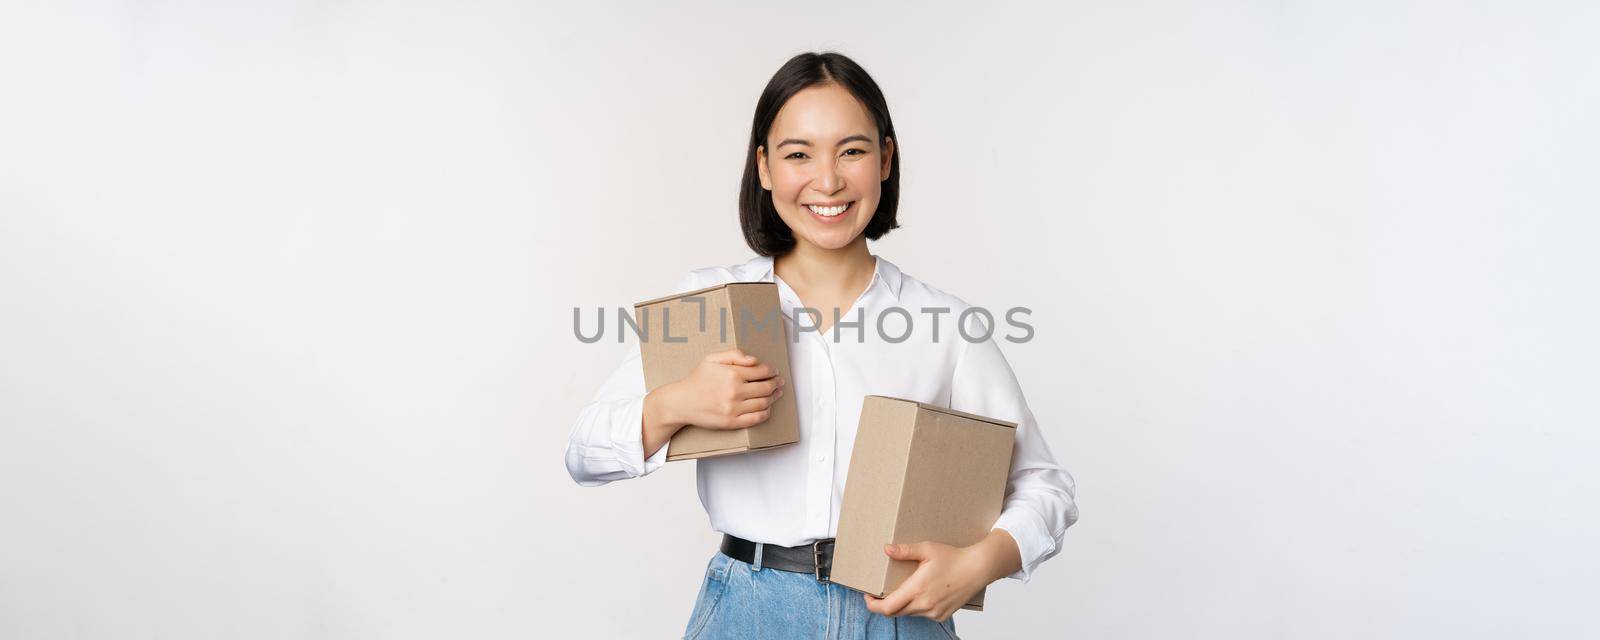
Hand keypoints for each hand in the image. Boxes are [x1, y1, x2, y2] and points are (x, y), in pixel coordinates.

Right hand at [652, 348, 783, 430]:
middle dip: (775, 384)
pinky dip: (766, 413)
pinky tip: (767, 408)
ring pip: (764, 403)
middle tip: (779, 382)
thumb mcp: (712, 359)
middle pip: (766, 387)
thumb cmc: (697, 380)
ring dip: (774, 397)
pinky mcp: (732, 422)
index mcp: (732, 374)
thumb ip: (734, 355)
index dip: (772, 371)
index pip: (762, 371)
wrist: (681, 402)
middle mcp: (735, 391)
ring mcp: (734, 408)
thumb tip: (754, 360)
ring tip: (776, 394)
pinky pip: (756, 418)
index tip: (774, 371)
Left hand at [861, 542, 989, 621]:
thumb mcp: (928, 549)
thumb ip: (905, 550)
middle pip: (895, 612)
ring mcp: (933, 612)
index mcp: (917, 589)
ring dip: (901, 605)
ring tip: (901, 590)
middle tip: (878, 594)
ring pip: (908, 613)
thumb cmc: (953, 557)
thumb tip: (887, 549)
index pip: (887, 607)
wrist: (978, 569)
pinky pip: (922, 615)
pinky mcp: (941, 615)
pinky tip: (920, 594)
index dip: (873, 605)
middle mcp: (924, 604)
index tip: (867, 596)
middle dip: (884, 604)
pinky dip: (916, 607)